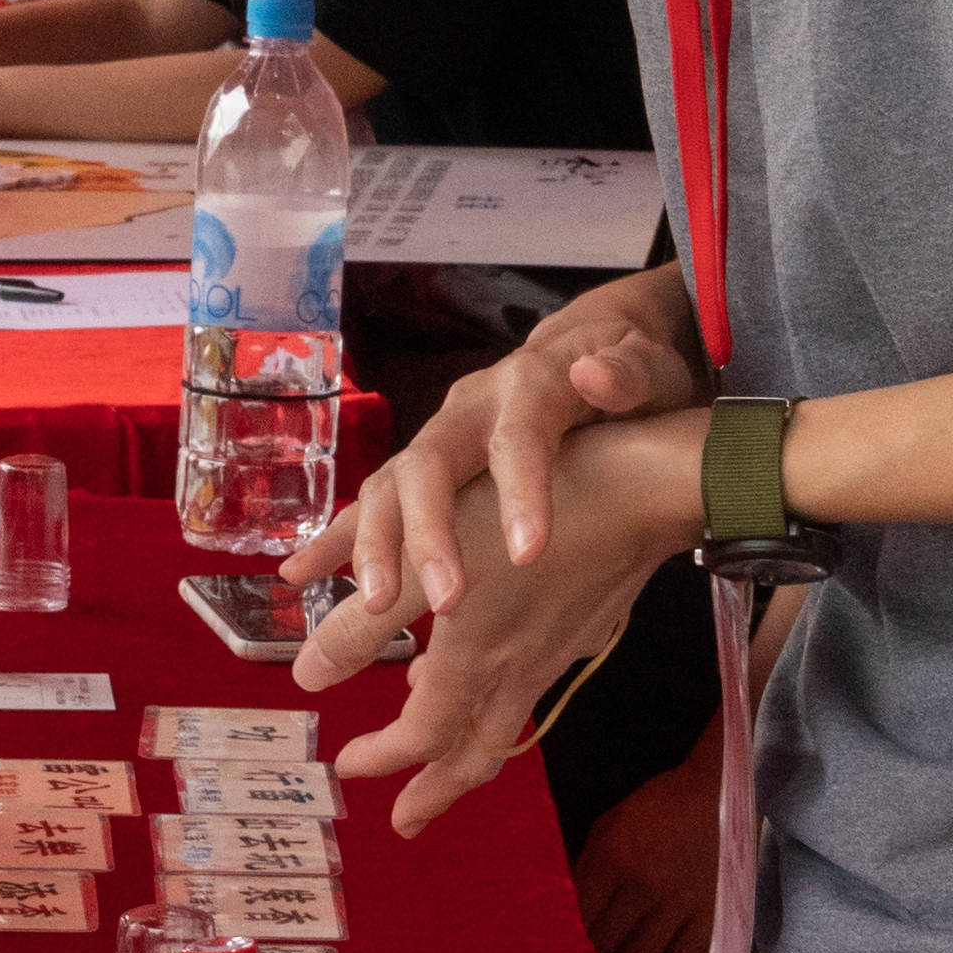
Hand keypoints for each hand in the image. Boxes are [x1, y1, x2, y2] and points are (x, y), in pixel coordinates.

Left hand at [290, 407, 701, 834]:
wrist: (640, 492)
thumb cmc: (519, 517)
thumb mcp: (423, 568)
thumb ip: (362, 625)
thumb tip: (305, 679)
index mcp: (474, 663)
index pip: (424, 735)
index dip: (385, 756)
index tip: (347, 767)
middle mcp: (519, 669)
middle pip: (474, 750)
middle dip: (436, 787)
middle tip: (407, 817)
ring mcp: (557, 650)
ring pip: (505, 718)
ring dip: (466, 742)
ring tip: (438, 747)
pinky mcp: (582, 623)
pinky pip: (528, 681)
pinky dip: (495, 693)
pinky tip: (484, 662)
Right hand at [346, 270, 708, 619]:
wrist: (598, 347)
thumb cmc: (631, 367)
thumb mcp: (651, 364)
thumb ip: (630, 374)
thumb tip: (594, 375)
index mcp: (531, 385)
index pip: (519, 437)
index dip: (520, 492)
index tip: (528, 553)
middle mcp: (471, 409)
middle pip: (430, 464)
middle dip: (428, 533)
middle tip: (446, 601)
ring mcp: (442, 437)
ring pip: (392, 486)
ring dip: (378, 544)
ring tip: (376, 605)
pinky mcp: (428, 463)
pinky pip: (377, 501)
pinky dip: (341, 537)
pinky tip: (300, 575)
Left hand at [573, 751, 725, 952]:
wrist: (716, 793)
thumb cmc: (657, 804)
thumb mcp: (610, 822)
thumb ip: (588, 864)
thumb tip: (570, 904)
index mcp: (613, 859)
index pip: (579, 916)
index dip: (568, 934)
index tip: (566, 940)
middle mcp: (642, 887)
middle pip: (604, 944)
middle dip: (593, 952)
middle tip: (593, 952)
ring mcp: (677, 906)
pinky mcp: (708, 916)